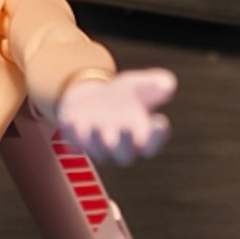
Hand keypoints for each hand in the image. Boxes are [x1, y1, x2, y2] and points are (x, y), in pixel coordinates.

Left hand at [55, 68, 176, 163]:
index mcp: (140, 137)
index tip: (160, 122)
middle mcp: (120, 148)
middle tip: (125, 130)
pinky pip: (75, 144)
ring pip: (99, 152)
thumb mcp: (137, 85)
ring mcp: (97, 147)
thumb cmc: (121, 96)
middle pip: (125, 155)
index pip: (152, 144)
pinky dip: (73, 134)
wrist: (88, 99)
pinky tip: (72, 120)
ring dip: (98, 141)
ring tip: (100, 127)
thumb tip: (167, 83)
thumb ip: (153, 84)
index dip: (156, 137)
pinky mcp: (76, 142)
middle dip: (125, 144)